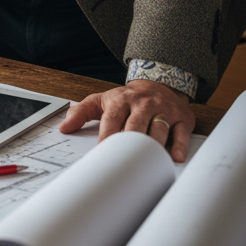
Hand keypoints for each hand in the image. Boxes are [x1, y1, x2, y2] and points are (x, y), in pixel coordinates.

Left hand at [59, 79, 195, 161]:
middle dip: (129, 143)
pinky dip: (179, 146)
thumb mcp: (102, 100)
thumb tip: (64, 128)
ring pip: (158, 130)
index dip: (107, 137)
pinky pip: (180, 132)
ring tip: (147, 162)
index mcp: (120, 101)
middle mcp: (142, 104)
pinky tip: (174, 157)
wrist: (158, 83)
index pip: (112, 119)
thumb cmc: (127, 98)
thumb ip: (81, 112)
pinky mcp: (181, 118)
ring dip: (152, 146)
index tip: (103, 152)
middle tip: (124, 162)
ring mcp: (163, 110)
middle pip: (135, 125)